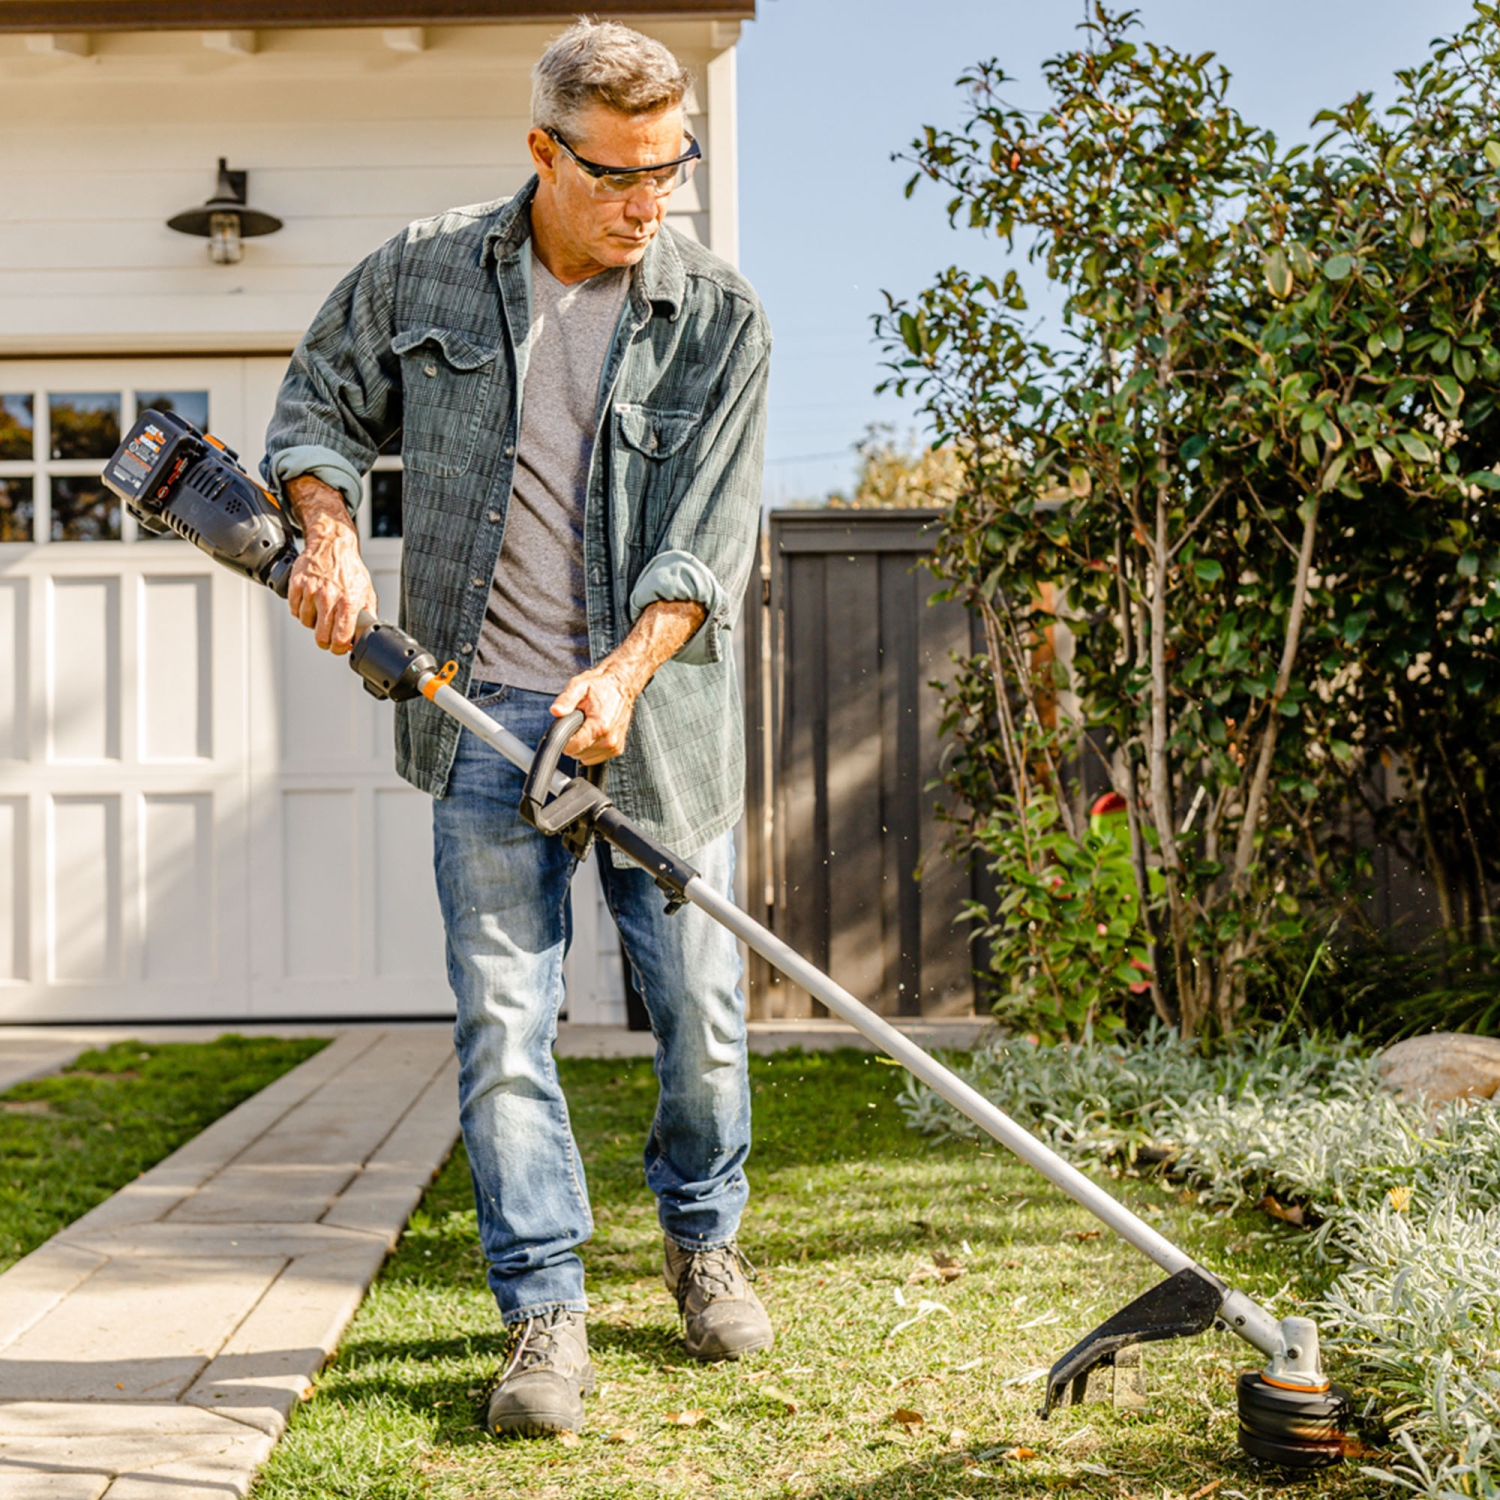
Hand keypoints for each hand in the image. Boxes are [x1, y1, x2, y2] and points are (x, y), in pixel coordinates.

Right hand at [285, 475, 376, 654]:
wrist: (333, 545)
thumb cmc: (350, 569)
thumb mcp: (367, 592)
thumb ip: (368, 616)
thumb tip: (365, 636)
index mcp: (348, 602)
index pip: (340, 638)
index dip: (338, 648)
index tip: (338, 647)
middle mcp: (329, 597)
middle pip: (321, 636)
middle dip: (325, 640)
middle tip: (328, 636)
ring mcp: (311, 591)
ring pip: (306, 623)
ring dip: (313, 623)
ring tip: (321, 612)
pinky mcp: (297, 585)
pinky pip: (295, 611)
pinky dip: (301, 611)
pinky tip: (310, 603)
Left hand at [551, 662, 641, 763]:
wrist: (622, 685)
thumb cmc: (601, 685)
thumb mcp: (579, 686)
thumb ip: (566, 699)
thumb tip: (556, 711)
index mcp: (600, 726)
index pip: (572, 748)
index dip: (563, 739)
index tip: (565, 728)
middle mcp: (609, 740)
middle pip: (577, 753)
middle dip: (573, 740)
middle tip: (578, 722)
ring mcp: (614, 746)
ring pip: (585, 758)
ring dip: (582, 745)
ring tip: (586, 726)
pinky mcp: (617, 749)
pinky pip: (595, 757)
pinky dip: (591, 748)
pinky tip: (594, 733)